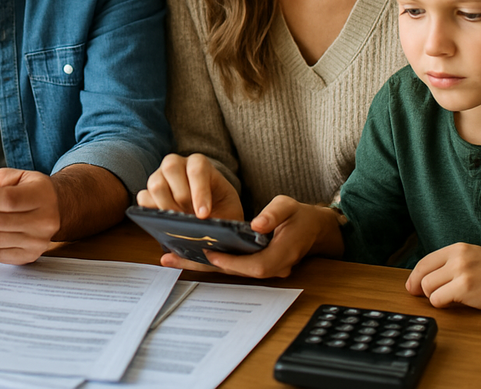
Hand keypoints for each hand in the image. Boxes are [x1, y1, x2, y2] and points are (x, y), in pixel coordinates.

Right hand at [136, 153, 243, 220]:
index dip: (199, 191)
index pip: (197, 168)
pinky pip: (143, 198)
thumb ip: (223, 218)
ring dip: (166, 205)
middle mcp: (178, 164)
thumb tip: (208, 229)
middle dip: (181, 196)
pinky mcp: (149, 192)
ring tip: (179, 222)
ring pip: (155, 183)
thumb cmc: (222, 211)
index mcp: (200, 163)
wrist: (212, 216)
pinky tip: (167, 222)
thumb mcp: (229, 213)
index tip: (203, 214)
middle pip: (171, 167)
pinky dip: (153, 211)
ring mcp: (161, 176)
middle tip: (190, 217)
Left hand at [155, 195, 342, 275]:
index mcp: (281, 255)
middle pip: (234, 273)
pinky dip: (207, 260)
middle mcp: (269, 267)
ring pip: (227, 270)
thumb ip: (275, 214)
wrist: (311, 229)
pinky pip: (227, 265)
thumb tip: (257, 224)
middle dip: (203, 266)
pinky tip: (185, 252)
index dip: (232, 262)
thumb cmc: (299, 216)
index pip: (256, 266)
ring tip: (169, 256)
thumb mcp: (290, 207)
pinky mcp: (251, 263)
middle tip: (172, 257)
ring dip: (199, 264)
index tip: (210, 253)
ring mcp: (260, 267)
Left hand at [406, 243, 480, 309]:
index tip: (411, 287)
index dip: (414, 277)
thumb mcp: (471, 259)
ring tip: (447, 298)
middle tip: (428, 296)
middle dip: (422, 289)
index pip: (424, 262)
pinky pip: (439, 299)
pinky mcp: (466, 288)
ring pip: (428, 288)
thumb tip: (423, 280)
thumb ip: (450, 264)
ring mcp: (461, 272)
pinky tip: (454, 303)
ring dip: (434, 297)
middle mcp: (457, 258)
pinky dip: (442, 304)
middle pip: (423, 276)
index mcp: (456, 249)